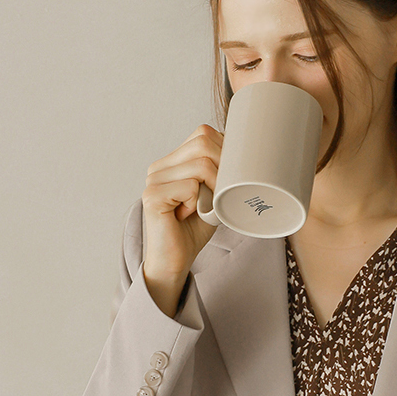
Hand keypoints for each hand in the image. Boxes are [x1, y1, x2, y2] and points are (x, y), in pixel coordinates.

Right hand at [141, 123, 224, 285]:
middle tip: (219, 195)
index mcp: (172, 162)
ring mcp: (153, 180)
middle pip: (203, 144)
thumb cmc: (193, 230)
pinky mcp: (152, 196)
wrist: (175, 261)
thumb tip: (244, 152)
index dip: (225, 152)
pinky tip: (186, 215)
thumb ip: (220, 172)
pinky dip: (197, 203)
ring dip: (212, 188)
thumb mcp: (212, 195)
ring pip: (201, 164)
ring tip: (200, 207)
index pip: (203, 134)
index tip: (229, 178)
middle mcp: (159, 167)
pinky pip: (190, 186)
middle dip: (223, 168)